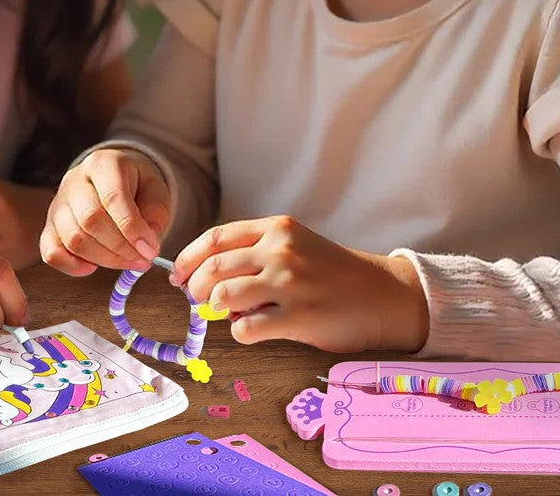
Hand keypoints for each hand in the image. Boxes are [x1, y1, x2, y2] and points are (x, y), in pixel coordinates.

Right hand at [40, 148, 171, 275]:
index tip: (150, 250)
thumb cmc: (134, 184)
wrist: (111, 177)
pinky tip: (92, 267)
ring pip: (73, 239)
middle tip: (142, 261)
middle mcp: (75, 180)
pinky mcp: (49, 225)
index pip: (113, 197)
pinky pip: (51, 252)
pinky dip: (71, 266)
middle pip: (90, 220)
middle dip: (120, 248)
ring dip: (103, 259)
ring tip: (127, 262)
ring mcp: (58, 203)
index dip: (132, 229)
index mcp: (103, 164)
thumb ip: (156, 212)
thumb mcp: (154, 188)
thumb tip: (148, 242)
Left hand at [172, 216, 428, 352]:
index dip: (188, 258)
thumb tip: (205, 279)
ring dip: (214, 309)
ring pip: (222, 296)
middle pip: (213, 267)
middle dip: (194, 287)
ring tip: (228, 314)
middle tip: (196, 301)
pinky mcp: (298, 317)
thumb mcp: (294, 246)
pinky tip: (254, 330)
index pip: (215, 237)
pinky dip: (239, 332)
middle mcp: (280, 250)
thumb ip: (254, 253)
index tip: (177, 274)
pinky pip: (245, 328)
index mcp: (276, 228)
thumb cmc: (332, 273)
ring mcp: (289, 283)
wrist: (383, 295)